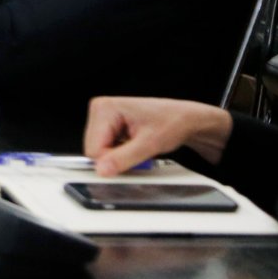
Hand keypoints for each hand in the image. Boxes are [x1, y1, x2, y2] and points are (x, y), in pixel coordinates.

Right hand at [84, 96, 234, 175]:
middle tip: (138, 151)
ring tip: (138, 146)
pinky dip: (120, 151)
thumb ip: (123, 158)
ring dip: (118, 155)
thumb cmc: (171, 123)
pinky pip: (105, 147)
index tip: (134, 157)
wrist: (184, 118)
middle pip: (94, 150)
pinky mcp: (107, 123)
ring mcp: (102, 116)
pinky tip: (134, 144)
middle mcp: (99, 109)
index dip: (113, 160)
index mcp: (104, 108)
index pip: (93, 149)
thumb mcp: (150, 144)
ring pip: (99, 150)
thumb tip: (101, 170)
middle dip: (116, 157)